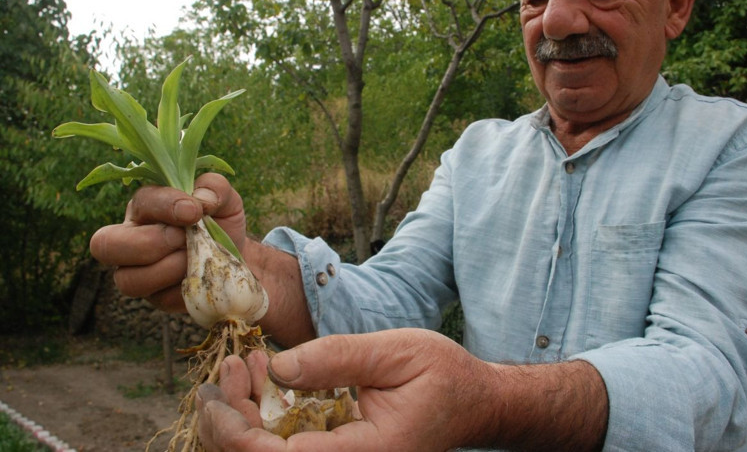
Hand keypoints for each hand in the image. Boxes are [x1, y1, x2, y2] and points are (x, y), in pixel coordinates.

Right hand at [89, 173, 246, 312]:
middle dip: (150, 242)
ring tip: (195, 258)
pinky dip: (186, 288)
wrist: (237, 255)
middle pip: (105, 244)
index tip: (195, 211)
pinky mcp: (157, 298)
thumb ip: (215, 187)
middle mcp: (131, 238)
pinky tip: (202, 275)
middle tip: (184, 238)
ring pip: (127, 280)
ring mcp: (139, 272)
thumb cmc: (222, 219)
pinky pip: (161, 300)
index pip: (140, 203)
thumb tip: (202, 198)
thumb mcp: (224, 198)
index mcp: (145, 207)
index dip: (165, 205)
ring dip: (168, 269)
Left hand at [196, 328, 494, 451]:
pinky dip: (265, 416)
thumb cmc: (443, 376)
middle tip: (227, 369)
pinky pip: (287, 447)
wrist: (471, 402)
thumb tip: (276, 368)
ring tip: (240, 367)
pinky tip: (262, 377)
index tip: (224, 386)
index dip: (238, 432)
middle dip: (230, 422)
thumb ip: (337, 359)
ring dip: (243, 417)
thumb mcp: (397, 353)